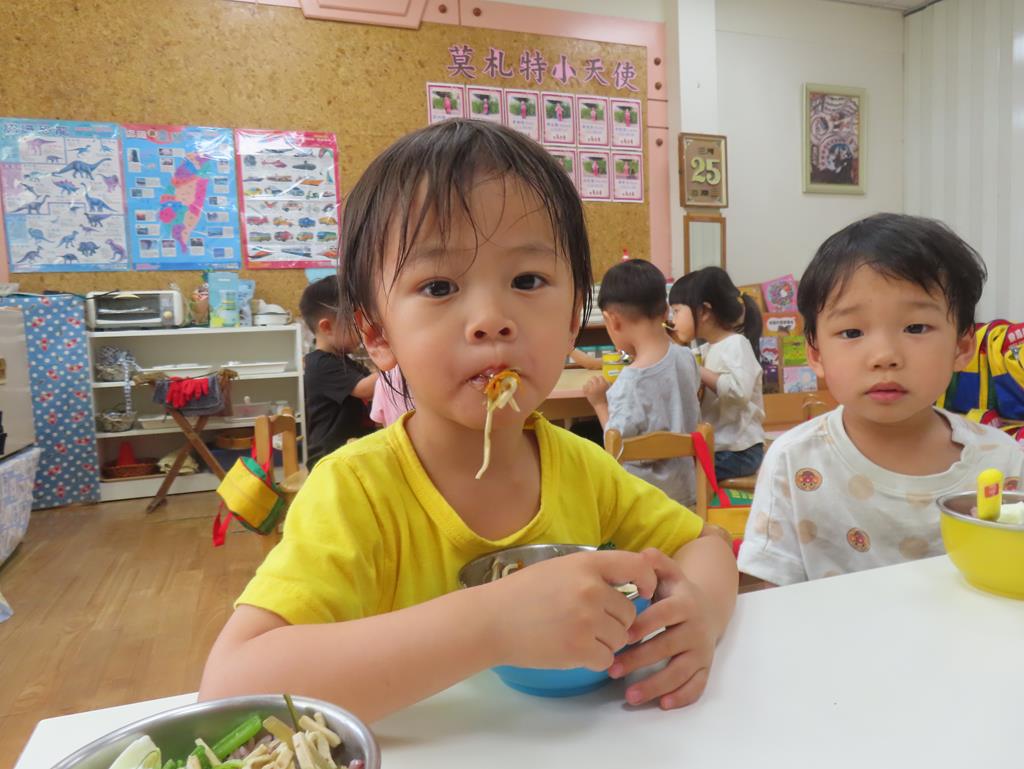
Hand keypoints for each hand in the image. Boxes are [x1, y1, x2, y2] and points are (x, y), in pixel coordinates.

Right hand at [486, 550, 657, 671]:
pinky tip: (573, 650)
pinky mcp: (579, 648)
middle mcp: (591, 589)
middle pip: (629, 613)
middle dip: (615, 622)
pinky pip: (607, 659)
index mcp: (587, 564)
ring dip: (605, 642)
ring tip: (576, 636)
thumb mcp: (560, 568)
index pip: (636, 566)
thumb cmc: (523, 593)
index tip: (644, 592)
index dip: (647, 580)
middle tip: (588, 623)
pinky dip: (594, 659)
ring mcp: (586, 619)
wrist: (491, 620)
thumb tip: (628, 585)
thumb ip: (593, 573)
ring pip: (620, 638)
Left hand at [583, 375, 609, 404]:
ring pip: (588, 381)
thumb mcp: (609, 389)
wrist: (601, 405)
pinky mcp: (587, 392)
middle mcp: (597, 385)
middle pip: (593, 378)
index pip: (600, 377)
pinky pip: (584, 386)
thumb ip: (607, 383)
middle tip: (595, 385)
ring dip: (590, 384)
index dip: (600, 380)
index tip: (600, 383)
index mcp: (603, 384)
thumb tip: (605, 379)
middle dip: (594, 381)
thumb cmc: (606, 398)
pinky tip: (588, 390)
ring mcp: (591, 389)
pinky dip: (585, 388)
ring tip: (592, 388)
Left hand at [607, 548, 716, 709]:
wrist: (708, 607)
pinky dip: (682, 697)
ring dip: (656, 685)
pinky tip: (662, 704)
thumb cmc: (676, 591)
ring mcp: (702, 650)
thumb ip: (656, 562)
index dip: (643, 626)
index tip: (621, 636)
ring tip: (630, 695)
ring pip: (681, 671)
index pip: (663, 616)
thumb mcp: (669, 573)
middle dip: (639, 660)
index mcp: (684, 604)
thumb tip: (644, 554)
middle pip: (668, 647)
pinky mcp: (705, 667)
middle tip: (612, 669)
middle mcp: (695, 628)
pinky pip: (697, 685)